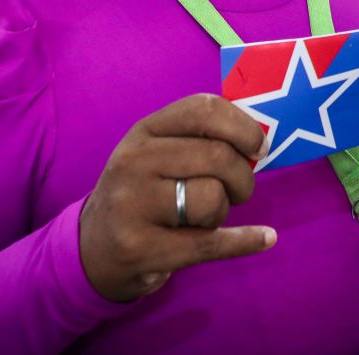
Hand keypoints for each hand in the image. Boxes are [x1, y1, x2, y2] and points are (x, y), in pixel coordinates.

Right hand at [79, 94, 275, 301]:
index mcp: (144, 131)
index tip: (259, 147)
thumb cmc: (143, 193)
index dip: (243, 127)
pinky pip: (209, 243)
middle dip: (243, 177)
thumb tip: (259, 140)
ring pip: (212, 199)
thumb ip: (200, 139)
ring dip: (223, 211)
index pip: (204, 110)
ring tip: (206, 216)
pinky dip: (244, 241)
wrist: (94, 248)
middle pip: (218, 157)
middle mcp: (133, 162)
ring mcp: (132, 206)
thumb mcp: (158, 153)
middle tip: (237, 191)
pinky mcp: (140, 248)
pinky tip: (264, 237)